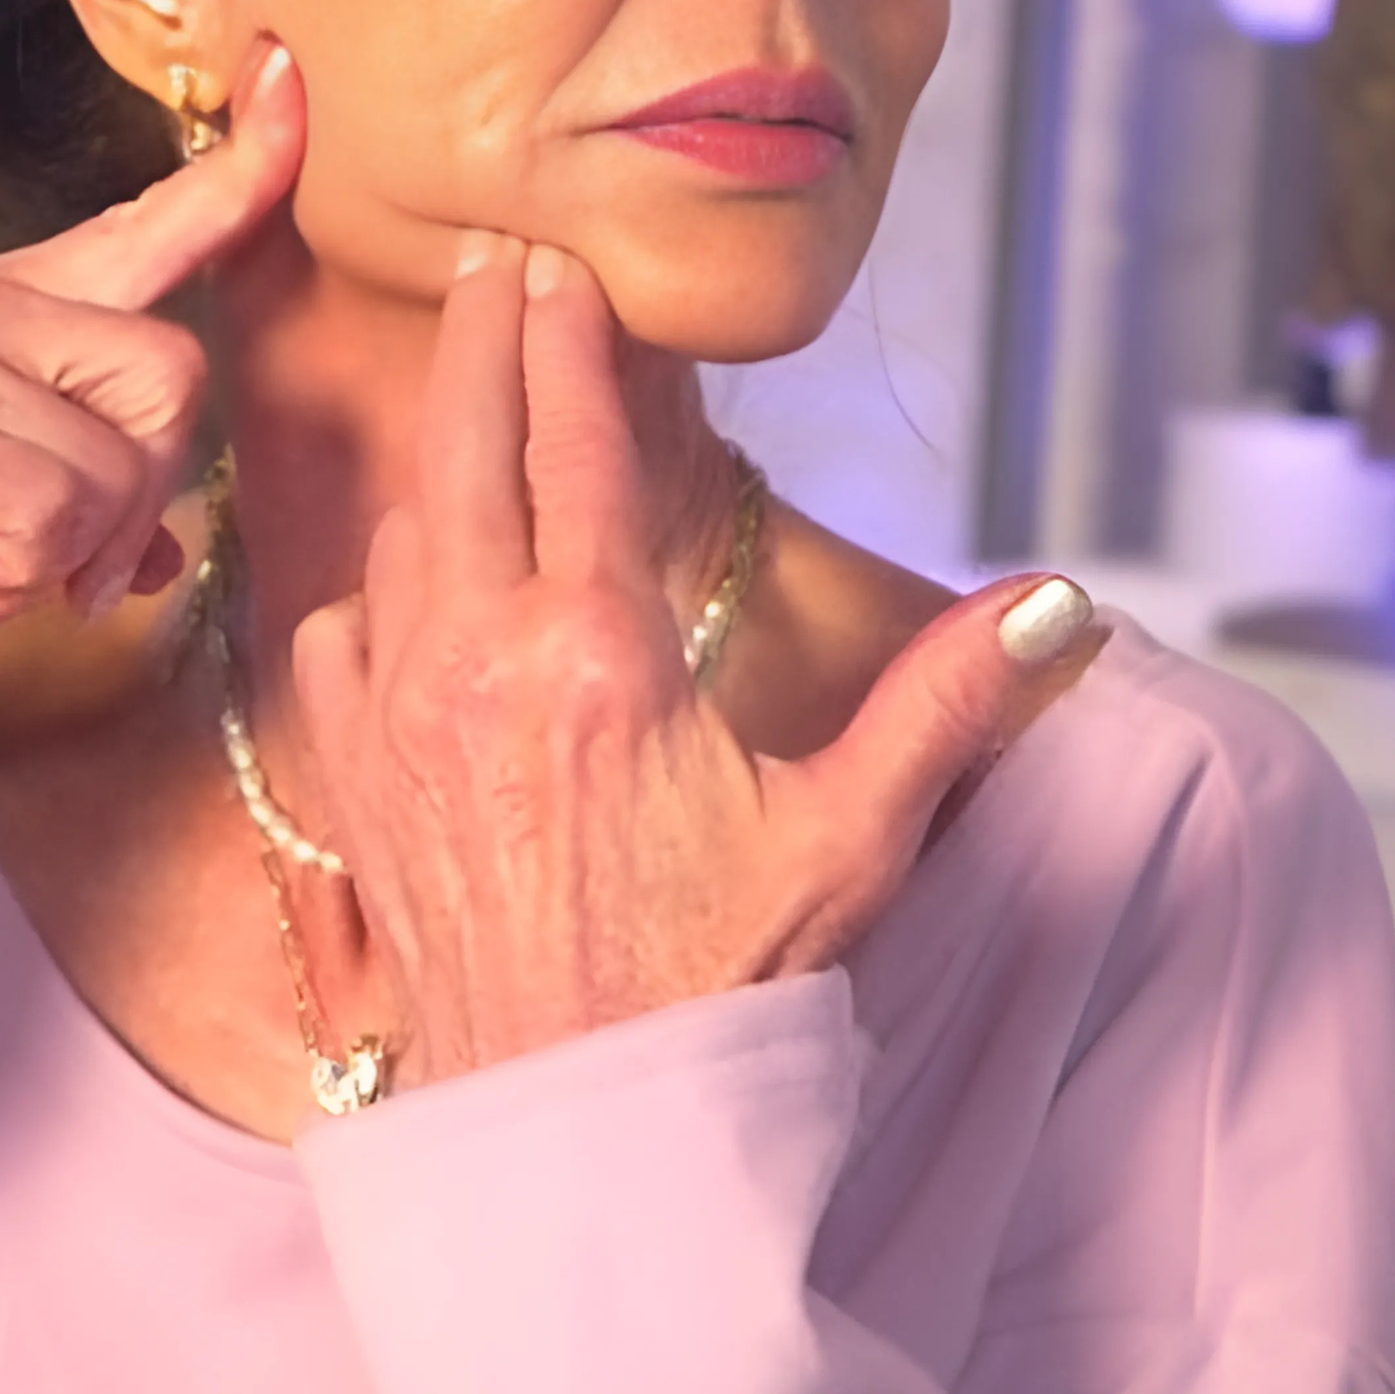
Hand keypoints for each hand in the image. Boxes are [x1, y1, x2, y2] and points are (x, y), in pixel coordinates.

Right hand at [0, 43, 304, 693]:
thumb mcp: (11, 527)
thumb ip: (94, 514)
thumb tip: (160, 551)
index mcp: (11, 306)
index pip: (148, 225)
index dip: (238, 169)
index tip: (291, 77)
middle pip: (178, 376)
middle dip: (136, 499)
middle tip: (40, 551)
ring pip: (124, 460)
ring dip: (67, 549)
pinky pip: (54, 508)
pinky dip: (15, 571)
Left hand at [290, 233, 1095, 1082]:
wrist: (572, 1130)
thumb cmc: (711, 988)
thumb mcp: (849, 838)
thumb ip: (945, 703)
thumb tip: (1060, 606)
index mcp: (599, 652)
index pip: (575, 447)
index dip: (567, 344)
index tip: (557, 267)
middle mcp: (477, 660)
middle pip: (462, 447)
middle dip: (477, 341)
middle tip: (487, 263)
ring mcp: (396, 715)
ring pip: (397, 534)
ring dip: (433, 463)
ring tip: (464, 408)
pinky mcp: (353, 777)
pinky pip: (334, 633)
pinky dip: (368, 589)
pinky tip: (402, 584)